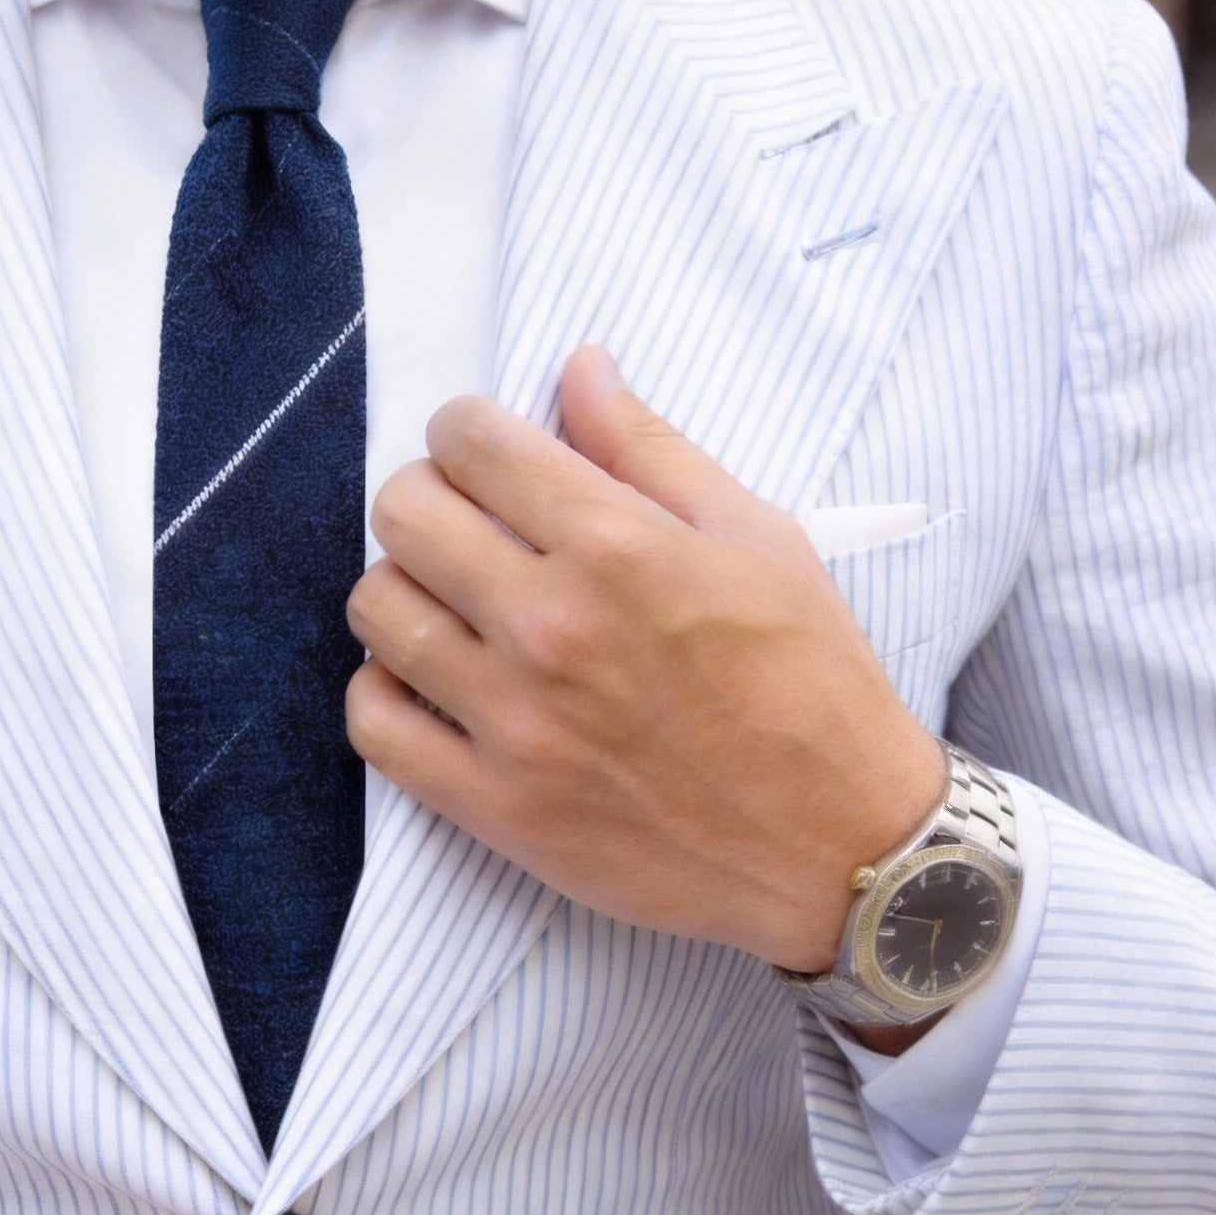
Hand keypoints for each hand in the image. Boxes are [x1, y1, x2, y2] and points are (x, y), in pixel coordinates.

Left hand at [344, 346, 944, 976]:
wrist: (842, 848)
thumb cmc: (813, 687)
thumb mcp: (760, 540)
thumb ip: (652, 449)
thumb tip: (580, 366)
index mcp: (618, 548)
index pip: (472, 444)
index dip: (465, 430)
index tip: (482, 451)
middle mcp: (552, 627)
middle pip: (404, 515)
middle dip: (426, 497)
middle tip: (464, 524)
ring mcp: (514, 722)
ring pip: (377, 610)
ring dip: (401, 590)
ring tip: (449, 604)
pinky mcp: (494, 805)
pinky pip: (374, 725)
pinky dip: (384, 692)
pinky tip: (429, 682)